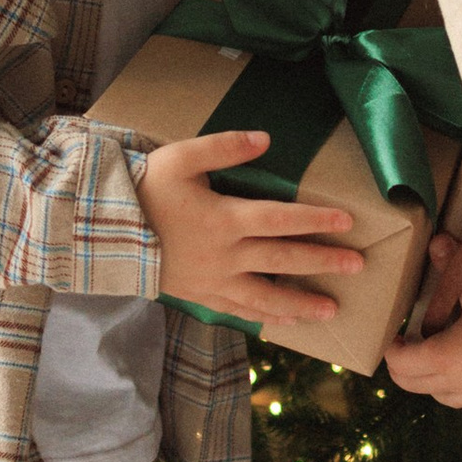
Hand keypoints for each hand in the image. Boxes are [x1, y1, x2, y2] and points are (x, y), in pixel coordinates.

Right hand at [138, 129, 364, 326]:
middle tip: (358, 265)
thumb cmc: (144, 190)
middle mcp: (225, 254)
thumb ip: (224, 146)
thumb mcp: (179, 157)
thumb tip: (266, 139)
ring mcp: (213, 279)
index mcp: (224, 218)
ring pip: (265, 295)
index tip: (347, 222)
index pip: (280, 219)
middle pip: (282, 259)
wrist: (102, 233)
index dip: (315, 220)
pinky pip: (238, 309)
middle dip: (322, 262)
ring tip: (331, 310)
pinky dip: (264, 316)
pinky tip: (284, 321)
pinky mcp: (200, 294)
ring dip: (301, 303)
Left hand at [384, 273, 461, 411]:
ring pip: (443, 396)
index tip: (393, 333)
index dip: (391, 349)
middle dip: (405, 366)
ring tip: (441, 353)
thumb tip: (436, 242)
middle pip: (414, 385)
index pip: (400, 365)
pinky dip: (461, 387)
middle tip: (409, 342)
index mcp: (443, 359)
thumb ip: (456, 267)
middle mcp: (457, 386)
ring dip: (433, 378)